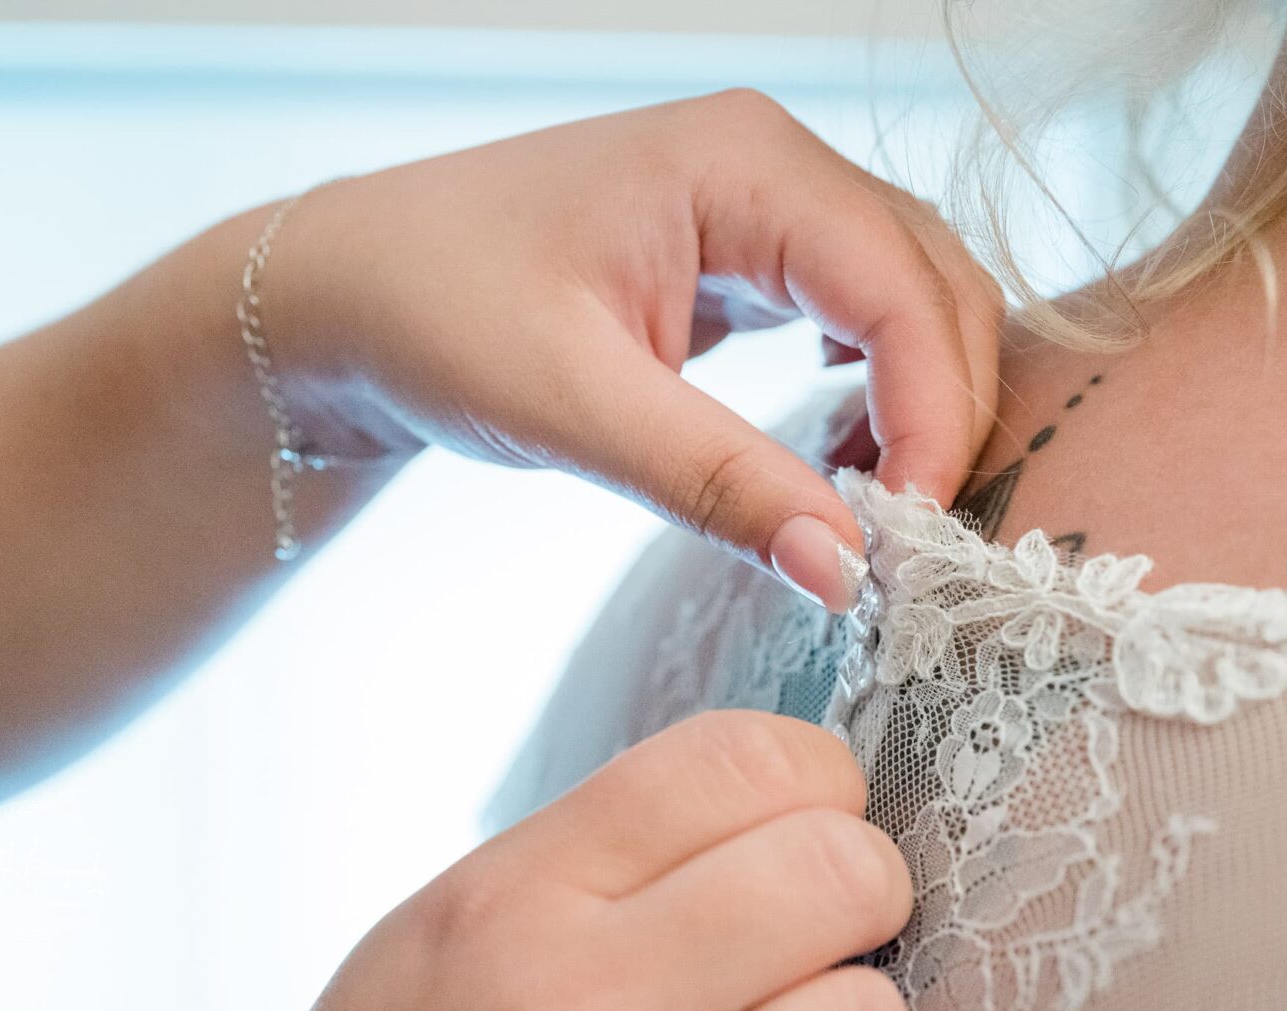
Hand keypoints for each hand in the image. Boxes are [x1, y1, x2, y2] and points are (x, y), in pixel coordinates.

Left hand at [268, 89, 1002, 611]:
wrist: (345, 292)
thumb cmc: (431, 312)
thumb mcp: (572, 405)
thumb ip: (718, 483)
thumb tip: (847, 571)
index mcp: (743, 164)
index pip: (905, 289)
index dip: (932, 414)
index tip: (907, 533)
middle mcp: (769, 164)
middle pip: (932, 285)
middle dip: (941, 410)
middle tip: (906, 536)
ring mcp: (757, 202)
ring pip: (905, 296)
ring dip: (917, 397)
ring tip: (878, 502)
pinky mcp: (738, 250)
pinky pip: (851, 308)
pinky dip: (873, 382)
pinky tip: (841, 448)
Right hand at [303, 711, 911, 1010]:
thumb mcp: (457, 926)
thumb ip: (601, 851)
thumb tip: (777, 789)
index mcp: (514, 899)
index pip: (735, 760)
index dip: (809, 771)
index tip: (810, 806)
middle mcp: (579, 998)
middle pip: (832, 867)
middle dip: (856, 880)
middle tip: (823, 914)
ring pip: (868, 1006)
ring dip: (850, 1008)